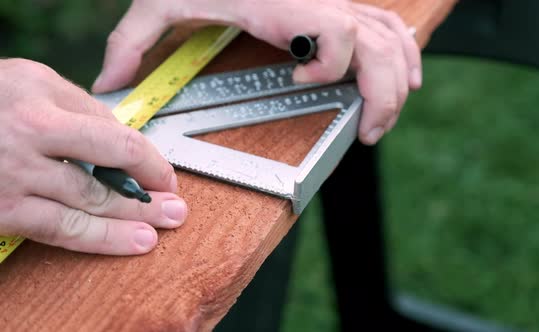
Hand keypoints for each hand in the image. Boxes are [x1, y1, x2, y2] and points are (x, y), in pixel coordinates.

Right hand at [0, 59, 186, 254]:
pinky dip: (98, 240)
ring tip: (160, 232)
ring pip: (86, 211)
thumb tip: (123, 133)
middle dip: (148, 197)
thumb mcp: (33, 81)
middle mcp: (29, 144)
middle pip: (104, 179)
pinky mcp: (3, 213)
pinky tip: (127, 243)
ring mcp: (13, 182)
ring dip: (130, 224)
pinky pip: (58, 232)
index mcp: (41, 107)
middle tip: (177, 210)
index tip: (166, 174)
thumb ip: (81, 105)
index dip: (150, 161)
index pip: (115, 139)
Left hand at [91, 0, 421, 144]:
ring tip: (384, 118)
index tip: (301, 80)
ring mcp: (336, 4)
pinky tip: (407, 78)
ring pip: (392, 40)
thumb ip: (133, 38)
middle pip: (379, 47)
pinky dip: (406, 55)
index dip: (330, 64)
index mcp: (283, 6)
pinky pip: (390, 28)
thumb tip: (111, 82)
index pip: (337, 33)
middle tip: (369, 133)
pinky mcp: (342, 6)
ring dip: (398, 81)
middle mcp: (319, 5)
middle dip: (382, 95)